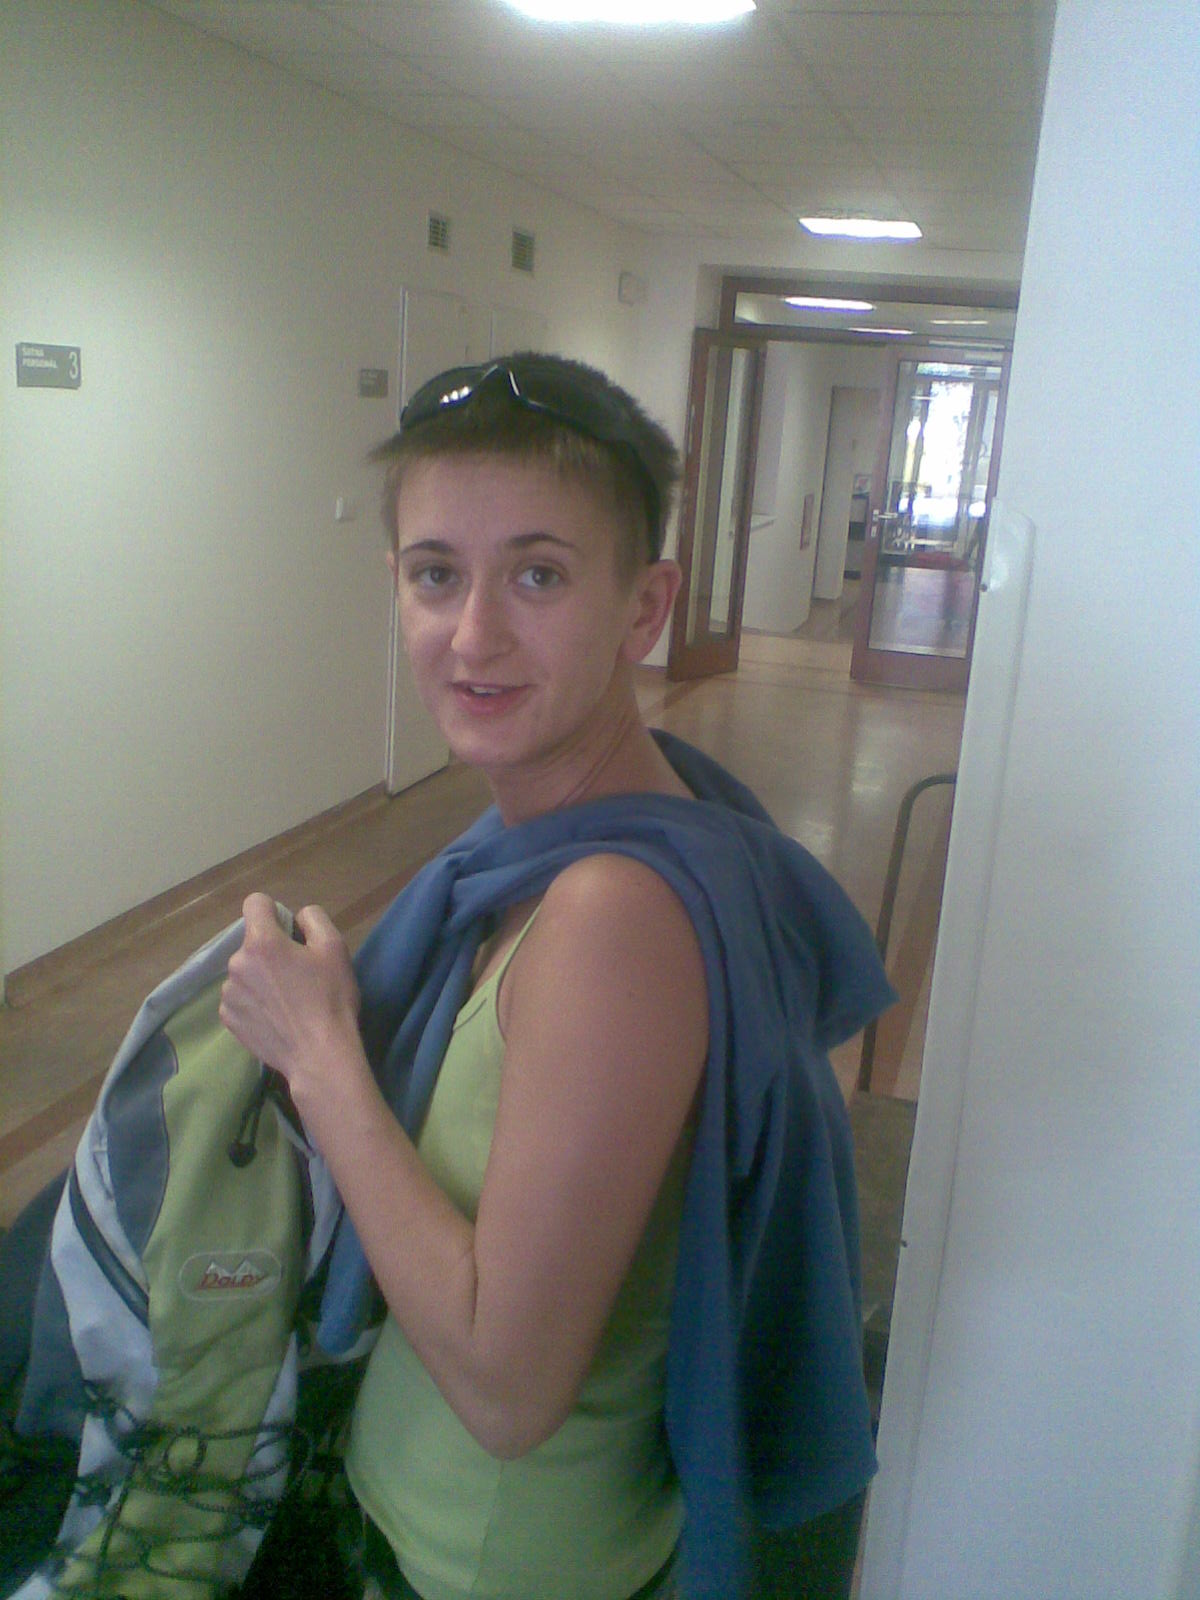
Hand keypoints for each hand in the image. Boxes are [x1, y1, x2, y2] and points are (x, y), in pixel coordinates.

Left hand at [219, 894, 361, 1107]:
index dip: (274, 911)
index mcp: (262, 942)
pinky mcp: (228, 1018)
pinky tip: (275, 1017)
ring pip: (245, 971)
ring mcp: (228, 993)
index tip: (290, 930)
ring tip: (287, 1000)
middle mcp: (237, 963)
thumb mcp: (335, 948)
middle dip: (271, 950)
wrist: (319, 1056)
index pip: (255, 903)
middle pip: (252, 942)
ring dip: (260, 977)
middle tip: (298, 974)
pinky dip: (253, 1001)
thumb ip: (313, 919)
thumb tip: (297, 917)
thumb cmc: (330, 999)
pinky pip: (239, 997)